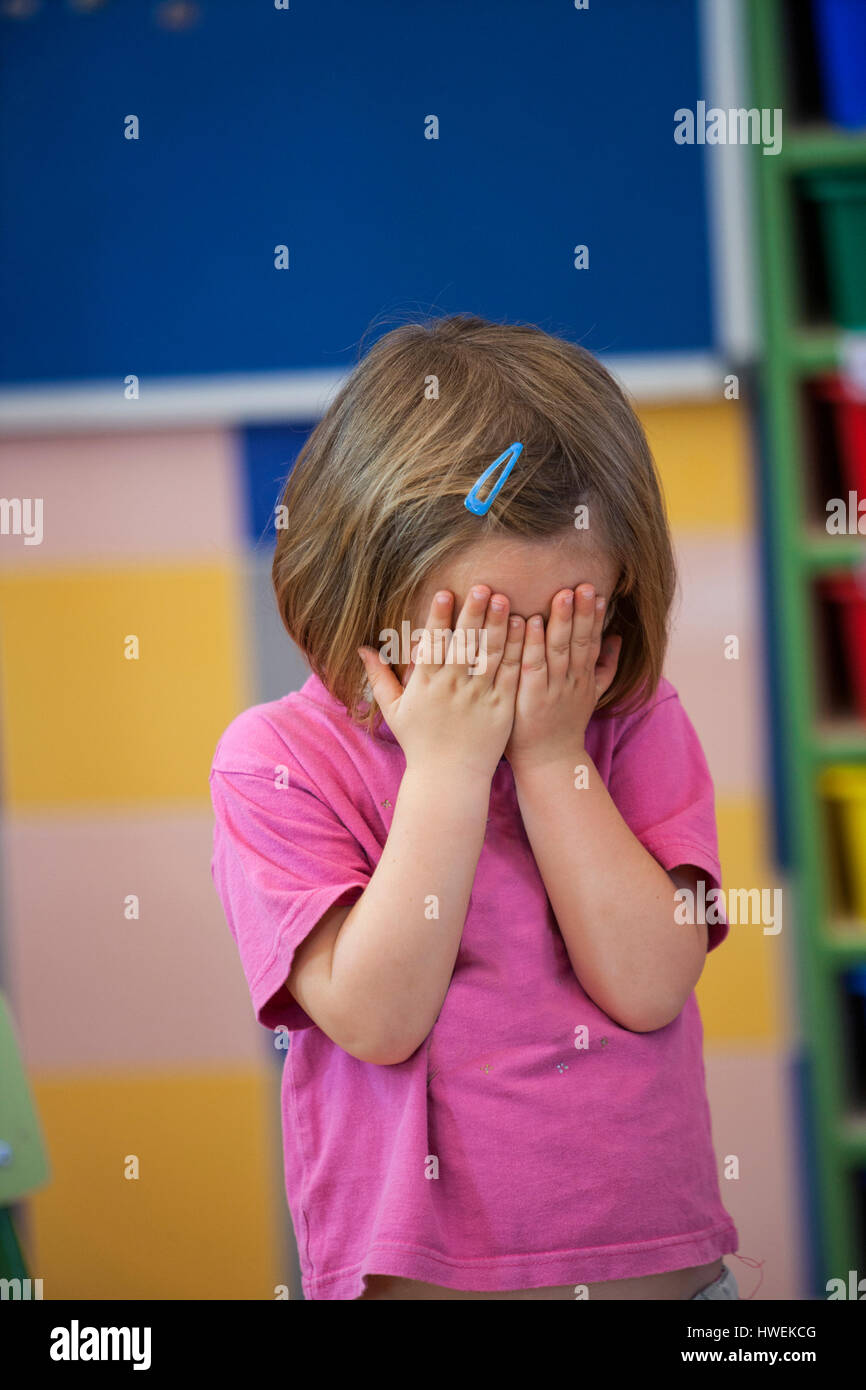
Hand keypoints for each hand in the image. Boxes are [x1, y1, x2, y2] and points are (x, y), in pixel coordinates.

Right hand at [358, 586, 523, 781]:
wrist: (448, 779)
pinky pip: (510, 675)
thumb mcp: (393, 710)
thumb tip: (362, 649)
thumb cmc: (419, 743)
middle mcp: (452, 688)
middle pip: (464, 644)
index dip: (439, 618)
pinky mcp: (501, 708)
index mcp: (426, 685)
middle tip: (483, 587)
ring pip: (490, 655)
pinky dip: (517, 651)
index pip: (433, 645)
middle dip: (473, 614)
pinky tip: (524, 630)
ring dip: (497, 626)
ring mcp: (479, 698)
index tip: (445, 593)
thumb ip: (378, 678)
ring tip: (505, 600)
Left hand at [504, 584, 621, 771]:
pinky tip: (529, 622)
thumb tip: (618, 637)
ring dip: (561, 621)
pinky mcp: (531, 697)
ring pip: (559, 650)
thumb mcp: (591, 695)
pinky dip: (532, 643)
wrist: (549, 761)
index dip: (595, 617)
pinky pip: (533, 666)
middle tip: (583, 584)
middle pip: (580, 641)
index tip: (597, 590)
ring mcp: (553, 689)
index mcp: (585, 678)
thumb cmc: (563, 725)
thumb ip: (605, 667)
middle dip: (582, 612)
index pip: (593, 642)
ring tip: (562, 594)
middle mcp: (572, 681)